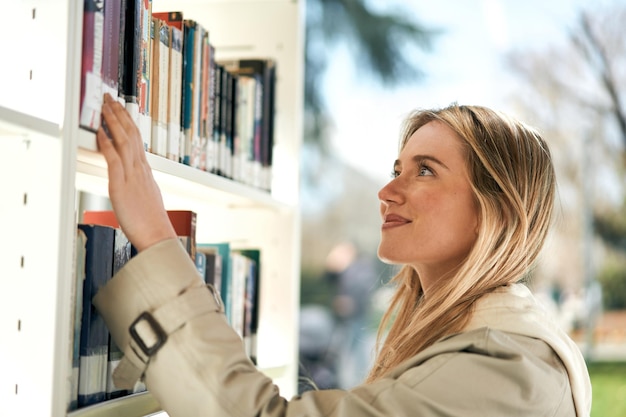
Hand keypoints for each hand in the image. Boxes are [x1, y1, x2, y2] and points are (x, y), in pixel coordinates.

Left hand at [96, 93, 176, 250]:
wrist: (157, 235)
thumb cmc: (151, 222)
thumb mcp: (149, 198)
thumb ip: (141, 185)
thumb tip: (134, 180)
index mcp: (146, 172)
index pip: (138, 141)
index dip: (129, 123)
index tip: (121, 110)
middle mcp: (141, 169)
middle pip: (132, 135)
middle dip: (121, 114)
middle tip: (111, 99)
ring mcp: (133, 176)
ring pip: (124, 141)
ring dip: (114, 121)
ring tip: (106, 106)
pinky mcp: (122, 185)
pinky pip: (114, 159)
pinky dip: (107, 144)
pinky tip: (101, 133)